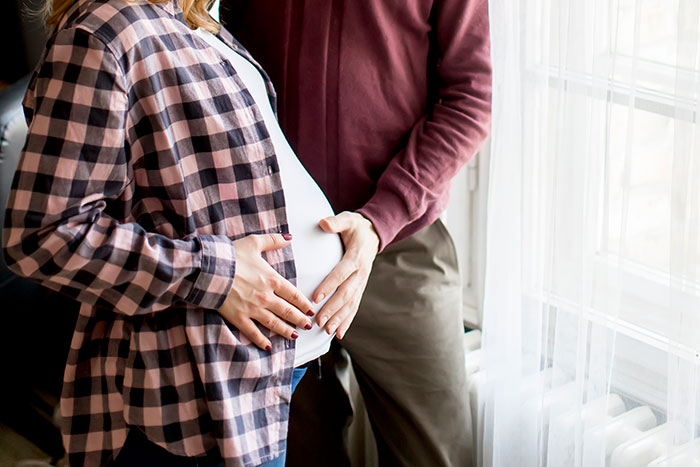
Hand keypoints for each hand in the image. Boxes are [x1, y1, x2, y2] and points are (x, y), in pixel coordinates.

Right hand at [218, 233, 314, 349]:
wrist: (209, 269)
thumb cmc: (232, 255)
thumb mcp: (254, 242)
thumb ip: (273, 240)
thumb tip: (289, 237)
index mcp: (272, 279)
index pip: (293, 294)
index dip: (303, 303)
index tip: (310, 310)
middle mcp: (266, 296)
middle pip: (287, 311)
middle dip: (299, 319)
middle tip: (308, 326)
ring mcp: (253, 308)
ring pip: (274, 323)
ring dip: (286, 331)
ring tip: (295, 336)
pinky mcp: (239, 317)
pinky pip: (253, 332)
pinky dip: (261, 340)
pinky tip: (268, 347)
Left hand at [313, 211, 379, 338]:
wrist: (374, 233)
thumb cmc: (356, 226)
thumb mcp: (348, 219)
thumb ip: (336, 222)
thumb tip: (324, 223)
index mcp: (356, 257)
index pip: (341, 273)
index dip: (329, 285)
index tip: (315, 297)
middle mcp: (361, 273)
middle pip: (346, 293)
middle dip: (332, 308)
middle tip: (318, 321)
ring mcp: (362, 282)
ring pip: (351, 304)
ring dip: (339, 318)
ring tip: (327, 330)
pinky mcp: (360, 288)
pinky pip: (354, 307)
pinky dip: (347, 321)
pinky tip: (339, 334)